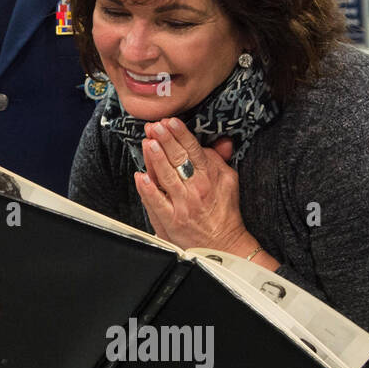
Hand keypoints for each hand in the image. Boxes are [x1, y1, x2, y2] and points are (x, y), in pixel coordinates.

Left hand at [135, 118, 252, 253]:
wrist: (223, 246)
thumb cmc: (224, 211)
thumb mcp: (228, 181)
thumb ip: (218, 160)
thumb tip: (220, 140)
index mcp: (210, 178)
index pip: (194, 151)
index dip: (181, 134)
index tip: (171, 121)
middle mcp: (196, 190)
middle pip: (178, 160)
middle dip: (165, 141)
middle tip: (155, 126)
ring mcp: (182, 205)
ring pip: (166, 177)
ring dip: (155, 159)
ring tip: (148, 142)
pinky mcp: (170, 221)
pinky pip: (156, 202)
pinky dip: (148, 189)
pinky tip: (140, 176)